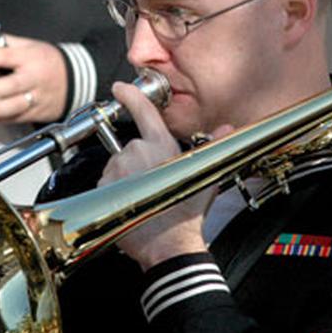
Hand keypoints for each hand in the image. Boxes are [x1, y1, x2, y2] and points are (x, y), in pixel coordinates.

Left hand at [0, 34, 67, 122]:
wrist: (78, 79)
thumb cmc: (50, 61)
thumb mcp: (31, 45)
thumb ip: (6, 42)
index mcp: (31, 57)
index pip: (4, 57)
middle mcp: (34, 78)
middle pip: (10, 86)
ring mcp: (37, 97)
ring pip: (14, 106)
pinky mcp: (38, 112)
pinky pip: (17, 118)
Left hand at [100, 81, 233, 269]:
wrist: (168, 245)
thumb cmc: (188, 215)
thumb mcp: (205, 177)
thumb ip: (212, 146)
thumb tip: (227, 128)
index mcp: (161, 145)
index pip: (143, 111)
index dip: (131, 95)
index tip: (121, 87)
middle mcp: (136, 152)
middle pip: (131, 147)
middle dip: (139, 162)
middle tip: (154, 185)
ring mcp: (118, 170)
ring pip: (118, 166)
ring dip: (126, 177)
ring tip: (144, 198)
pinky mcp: (103, 187)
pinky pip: (106, 183)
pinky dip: (115, 191)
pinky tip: (132, 204)